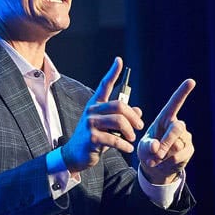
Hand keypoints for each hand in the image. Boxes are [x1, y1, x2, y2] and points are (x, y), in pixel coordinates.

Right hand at [61, 57, 144, 173]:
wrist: (76, 154)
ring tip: (132, 138)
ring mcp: (90, 124)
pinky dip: (125, 145)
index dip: (112, 72)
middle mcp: (92, 111)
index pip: (105, 85)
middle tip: (139, 127)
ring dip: (130, 131)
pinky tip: (128, 149)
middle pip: (119, 106)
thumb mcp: (108, 126)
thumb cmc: (94, 138)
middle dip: (133, 117)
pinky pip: (114, 138)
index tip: (119, 60)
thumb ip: (122, 118)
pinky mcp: (91, 138)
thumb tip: (138, 111)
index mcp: (96, 105)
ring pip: (118, 121)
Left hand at [137, 78, 195, 184]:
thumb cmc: (148, 150)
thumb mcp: (143, 147)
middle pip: (176, 128)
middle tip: (156, 153)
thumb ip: (147, 146)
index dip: (182, 92)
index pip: (175, 103)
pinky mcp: (189, 149)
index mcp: (165, 118)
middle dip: (166, 142)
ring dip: (164, 154)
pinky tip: (164, 162)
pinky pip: (180, 155)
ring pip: (178, 145)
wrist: (156, 167)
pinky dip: (169, 161)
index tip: (191, 81)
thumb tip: (156, 146)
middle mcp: (177, 124)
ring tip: (156, 158)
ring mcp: (185, 137)